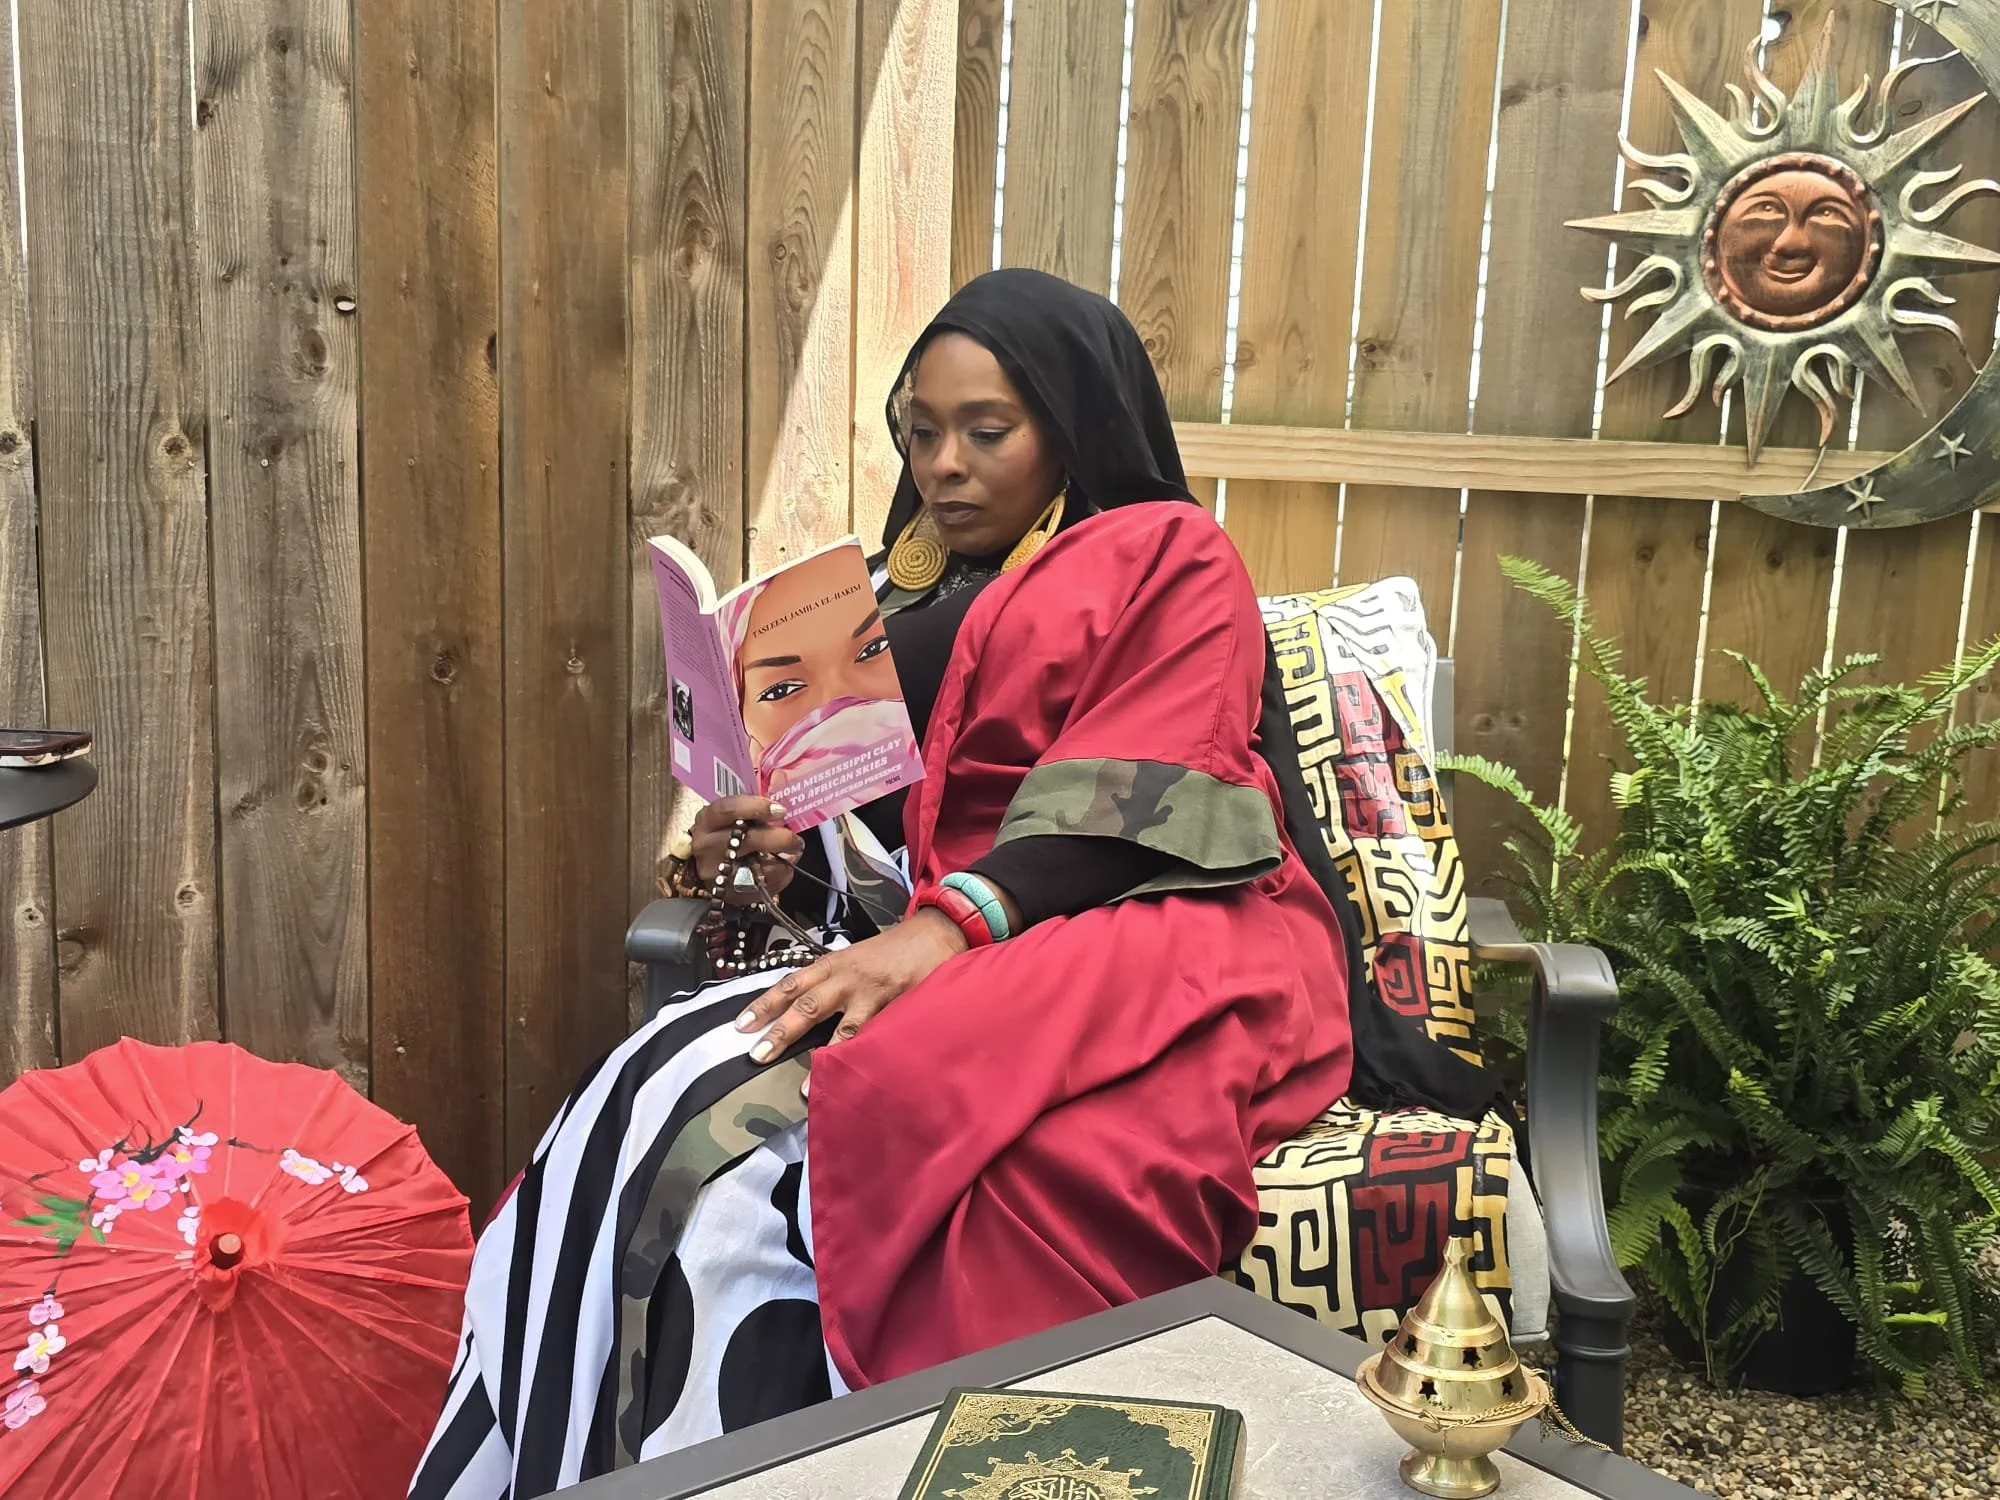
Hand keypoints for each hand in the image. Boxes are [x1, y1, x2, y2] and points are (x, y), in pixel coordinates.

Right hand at [691, 796, 803, 901]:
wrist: (716, 874)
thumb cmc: (729, 836)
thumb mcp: (734, 818)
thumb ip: (755, 807)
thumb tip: (783, 790)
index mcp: (707, 821)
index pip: (728, 809)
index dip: (756, 807)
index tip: (780, 810)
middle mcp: (707, 846)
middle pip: (748, 840)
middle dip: (779, 838)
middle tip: (795, 838)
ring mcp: (717, 873)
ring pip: (760, 865)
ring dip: (784, 858)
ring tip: (792, 851)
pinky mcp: (732, 893)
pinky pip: (768, 883)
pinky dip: (783, 873)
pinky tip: (782, 867)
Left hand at [735, 909, 969, 1061]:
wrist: (934, 932)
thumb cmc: (890, 950)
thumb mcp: (853, 958)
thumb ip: (829, 982)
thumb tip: (799, 1011)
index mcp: (831, 965)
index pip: (790, 984)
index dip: (764, 1004)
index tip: (740, 1025)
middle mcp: (845, 978)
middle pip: (806, 1005)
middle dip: (781, 1033)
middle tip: (756, 1056)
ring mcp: (871, 994)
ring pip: (841, 1029)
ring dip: (823, 1058)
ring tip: (808, 1088)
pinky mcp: (896, 1007)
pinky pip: (876, 1037)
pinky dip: (863, 1058)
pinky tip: (855, 1078)